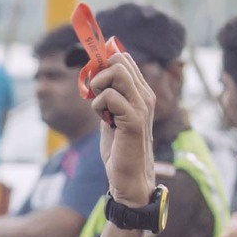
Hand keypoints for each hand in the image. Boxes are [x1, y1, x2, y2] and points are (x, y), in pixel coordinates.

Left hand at [85, 50, 157, 206]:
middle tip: (94, 95)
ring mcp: (141, 105)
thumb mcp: (110, 117)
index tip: (93, 83)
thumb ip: (106, 98)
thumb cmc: (119, 148)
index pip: (123, 58)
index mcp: (139, 92)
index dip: (102, 64)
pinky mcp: (134, 119)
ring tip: (99, 107)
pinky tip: (103, 119)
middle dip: (98, 73)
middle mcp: (144, 94)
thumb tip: (93, 78)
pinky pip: (110, 96)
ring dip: (98, 86)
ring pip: (116, 72)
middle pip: (119, 60)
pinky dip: (98, 105)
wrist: (129, 177)